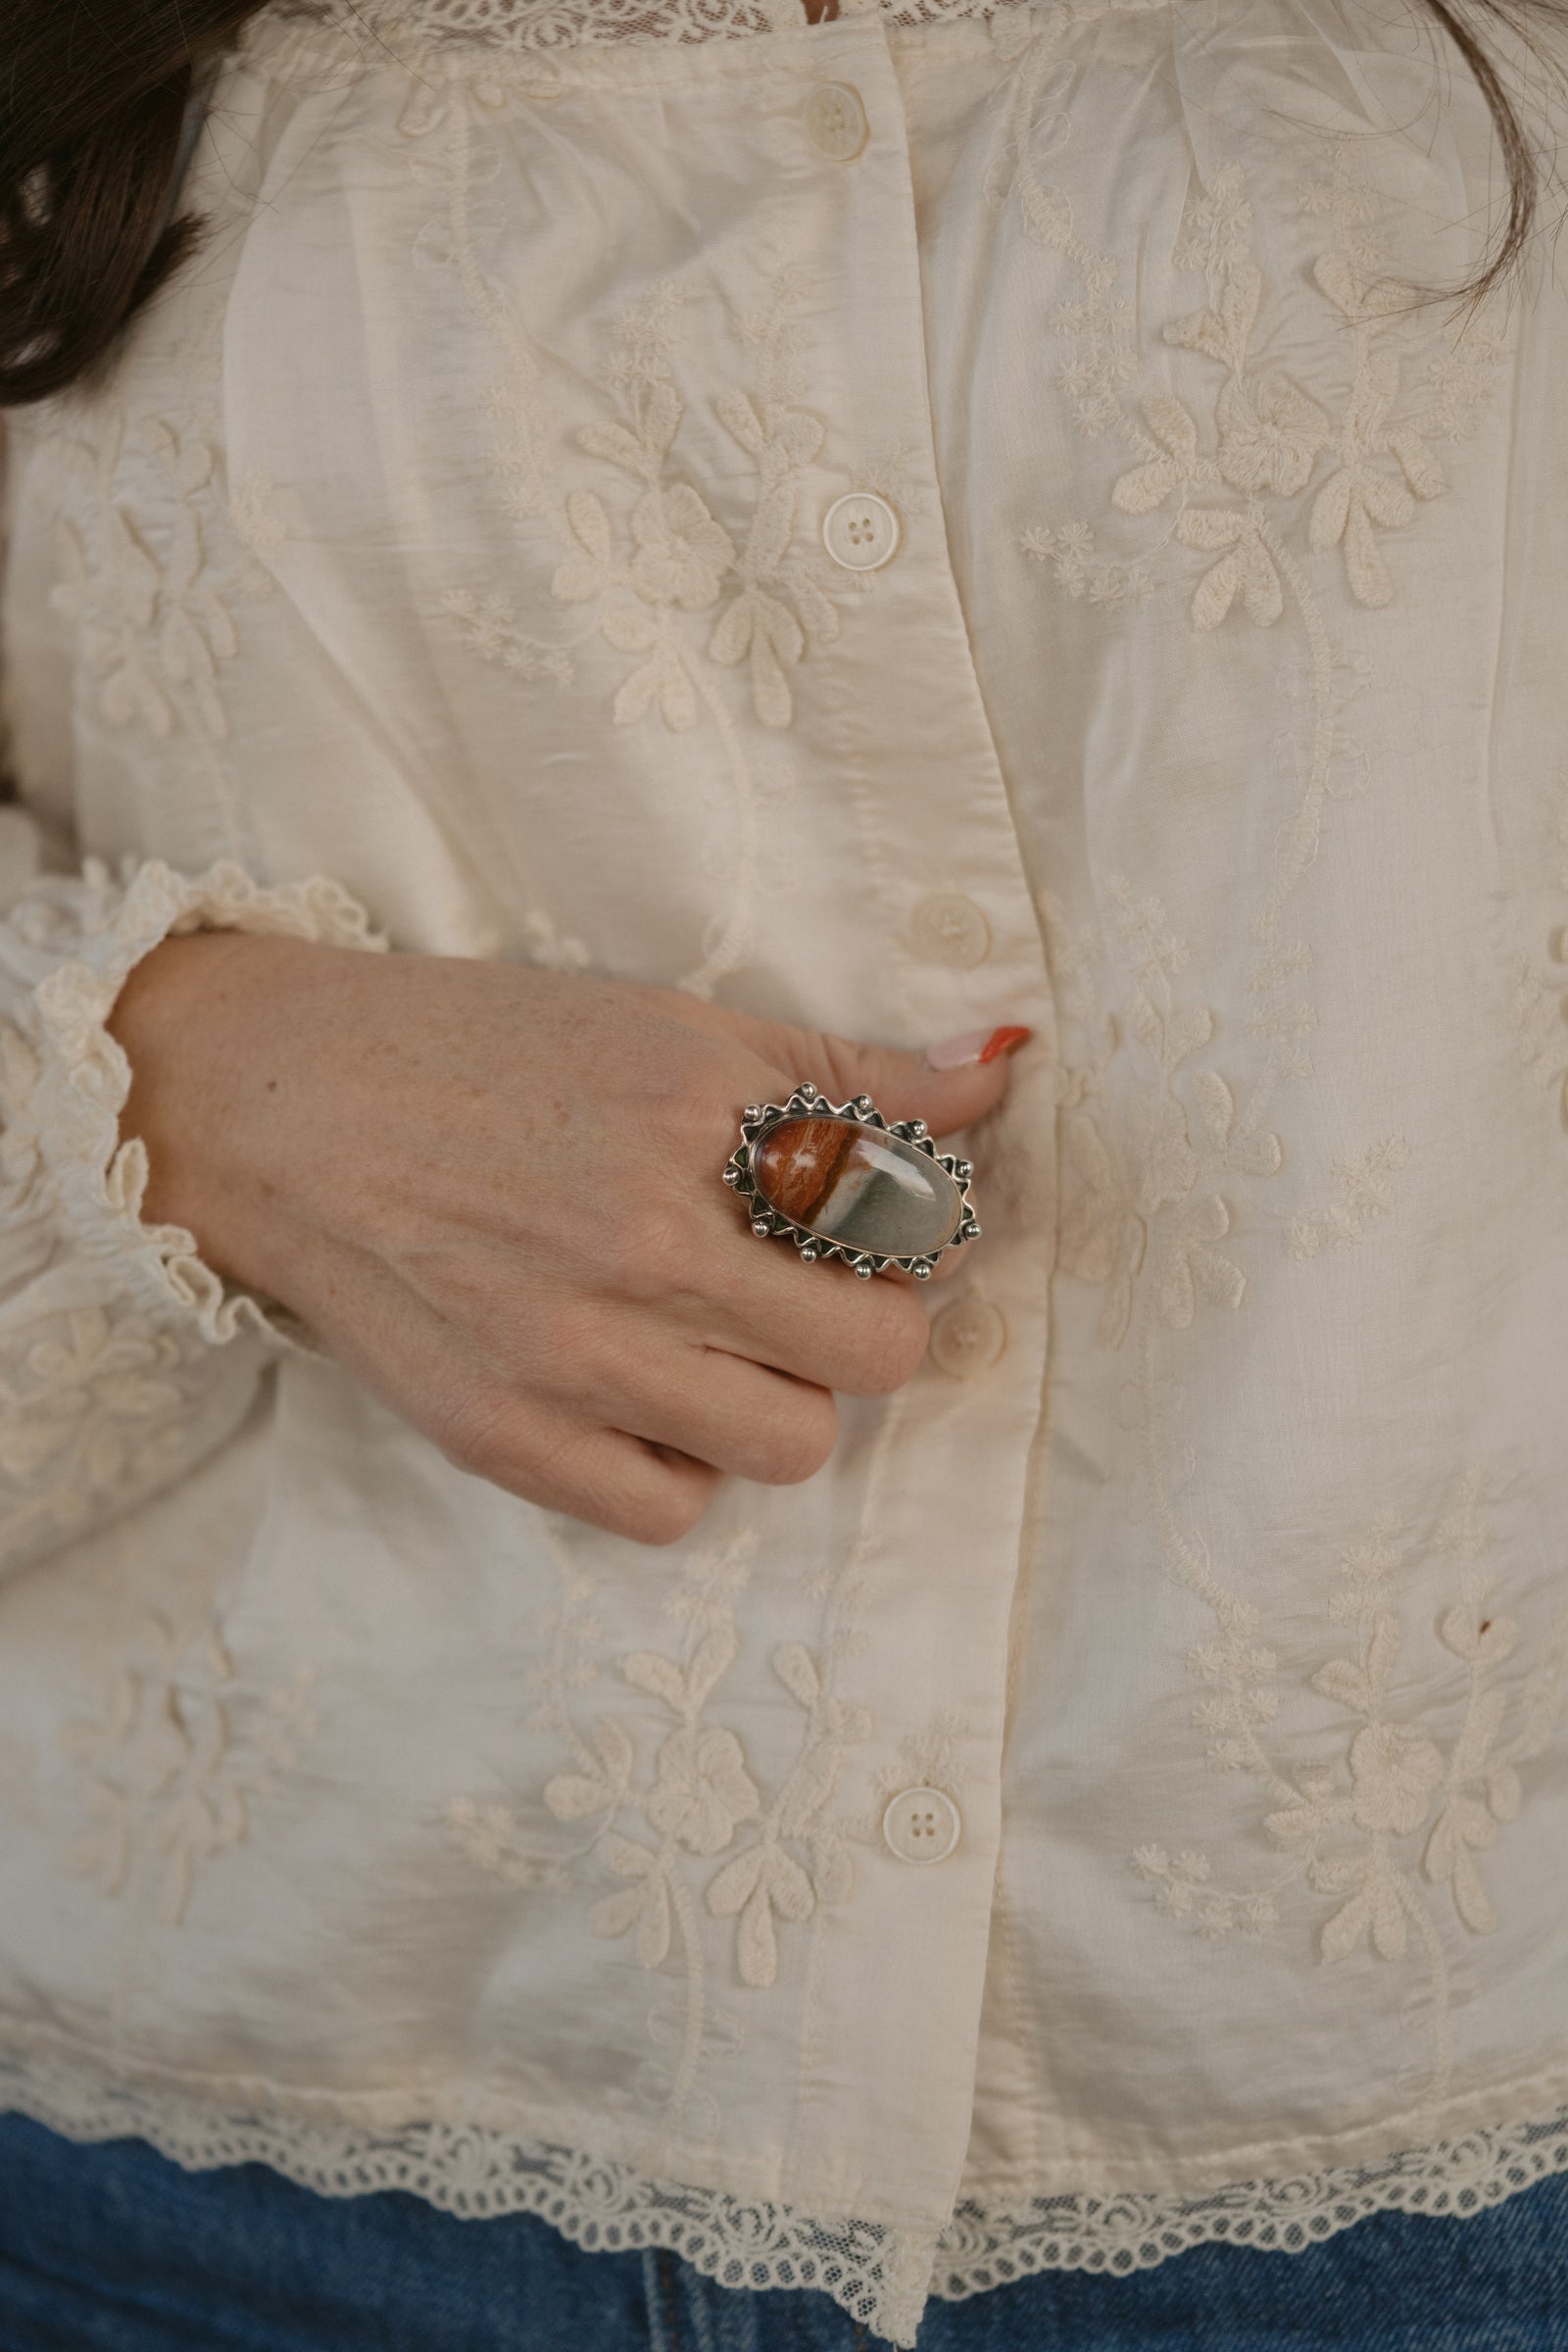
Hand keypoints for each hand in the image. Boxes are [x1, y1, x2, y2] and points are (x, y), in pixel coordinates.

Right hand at [111, 938, 1025, 1542]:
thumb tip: (1001, 1078)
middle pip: (876, 1352)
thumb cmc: (482, 1055)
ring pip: (793, 1444)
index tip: (877, 1228)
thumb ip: (845, 1068)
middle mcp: (639, 1237)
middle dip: (867, 1324)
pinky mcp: (504, 1437)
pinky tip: (642, 1396)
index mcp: (694, 1112)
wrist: (284, 1115)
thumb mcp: (669, 1026)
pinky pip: (672, 1511)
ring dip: (781, 1399)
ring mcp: (569, 1352)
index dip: (916, 1232)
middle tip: (809, 1292)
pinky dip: (679, 1466)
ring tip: (719, 1345)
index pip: (904, 1218)